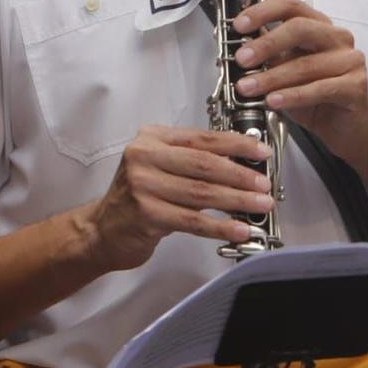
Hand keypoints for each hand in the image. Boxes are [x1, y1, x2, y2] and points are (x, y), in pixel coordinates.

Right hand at [76, 125, 275, 271]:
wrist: (103, 230)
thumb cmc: (139, 199)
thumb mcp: (162, 169)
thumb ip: (195, 162)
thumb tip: (244, 166)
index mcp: (152, 139)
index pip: (202, 137)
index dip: (237, 144)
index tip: (261, 152)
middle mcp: (144, 157)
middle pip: (204, 164)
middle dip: (240, 175)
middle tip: (264, 185)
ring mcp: (142, 185)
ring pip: (201, 193)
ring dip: (237, 201)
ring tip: (260, 206)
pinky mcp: (145, 214)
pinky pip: (192, 220)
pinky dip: (220, 226)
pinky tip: (239, 230)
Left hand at [231, 0, 367, 167]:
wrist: (346, 130)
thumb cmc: (317, 99)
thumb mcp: (286, 73)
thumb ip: (269, 56)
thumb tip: (240, 47)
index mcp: (319, 26)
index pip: (291, 6)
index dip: (263, 12)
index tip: (239, 25)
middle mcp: (337, 38)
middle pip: (300, 28)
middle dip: (266, 44)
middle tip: (242, 59)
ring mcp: (350, 61)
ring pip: (306, 64)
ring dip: (272, 77)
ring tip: (248, 88)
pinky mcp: (356, 86)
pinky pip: (319, 88)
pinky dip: (292, 96)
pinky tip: (274, 101)